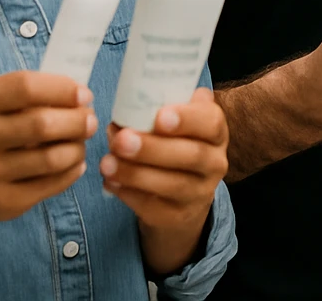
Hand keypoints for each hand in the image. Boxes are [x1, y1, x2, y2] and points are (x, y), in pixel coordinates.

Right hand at [0, 71, 93, 230]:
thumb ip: (29, 95)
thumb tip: (80, 97)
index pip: (27, 87)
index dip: (63, 89)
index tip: (84, 94)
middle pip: (43, 124)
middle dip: (78, 120)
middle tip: (90, 120)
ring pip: (53, 158)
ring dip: (78, 148)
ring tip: (81, 142)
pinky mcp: (3, 202)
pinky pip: (51, 185)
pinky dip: (72, 171)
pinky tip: (73, 163)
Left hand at [102, 88, 228, 276]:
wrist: (183, 196)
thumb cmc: (174, 145)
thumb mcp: (177, 123)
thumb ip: (161, 108)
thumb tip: (127, 105)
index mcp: (215, 133)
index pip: (211, 122)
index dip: (187, 119)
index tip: (159, 117)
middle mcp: (215, 163)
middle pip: (191, 155)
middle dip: (152, 148)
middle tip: (121, 140)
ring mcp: (200, 193)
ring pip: (172, 185)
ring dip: (135, 173)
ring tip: (106, 162)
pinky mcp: (178, 217)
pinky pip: (154, 208)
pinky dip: (129, 194)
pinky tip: (109, 181)